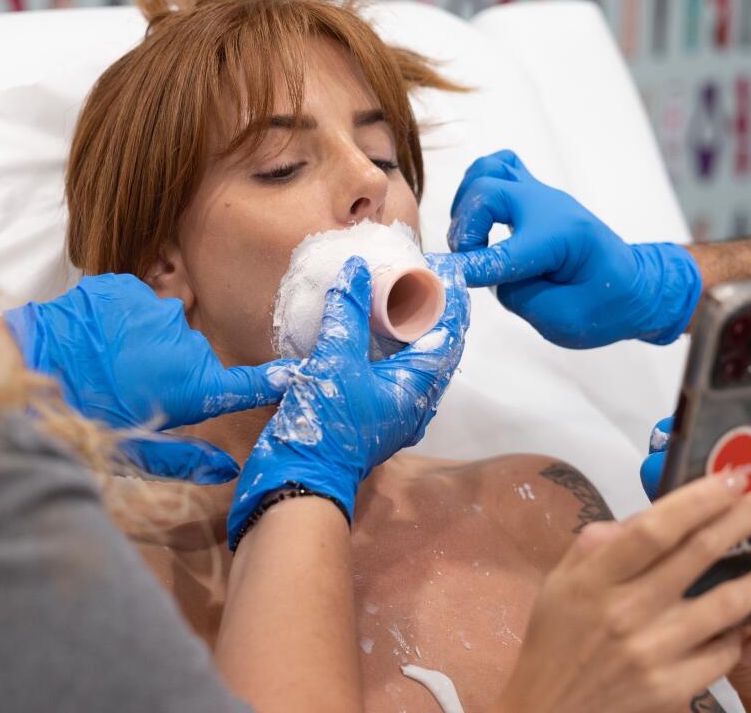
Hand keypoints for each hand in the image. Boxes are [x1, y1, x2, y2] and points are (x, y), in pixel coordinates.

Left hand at [4, 274, 293, 482]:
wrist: (22, 368)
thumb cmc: (81, 417)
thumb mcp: (135, 450)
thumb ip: (186, 459)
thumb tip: (225, 470)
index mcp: (191, 382)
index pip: (249, 381)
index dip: (274, 379)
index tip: (294, 374)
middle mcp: (182, 339)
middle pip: (192, 355)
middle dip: (173, 370)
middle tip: (136, 389)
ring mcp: (152, 307)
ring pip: (162, 327)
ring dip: (145, 343)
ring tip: (107, 364)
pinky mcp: (122, 285)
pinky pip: (134, 304)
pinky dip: (121, 319)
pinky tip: (96, 340)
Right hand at [227, 254, 468, 548]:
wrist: (300, 481)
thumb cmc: (325, 427)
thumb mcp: (335, 361)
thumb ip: (348, 314)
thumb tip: (358, 270)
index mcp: (418, 388)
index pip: (448, 334)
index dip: (450, 299)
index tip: (447, 268)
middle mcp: (414, 400)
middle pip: (436, 346)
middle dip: (434, 310)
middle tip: (426, 274)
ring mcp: (393, 408)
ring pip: (413, 359)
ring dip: (410, 327)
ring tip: (403, 293)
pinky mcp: (372, 412)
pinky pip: (390, 371)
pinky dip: (387, 345)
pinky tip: (372, 328)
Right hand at [445, 149, 700, 347]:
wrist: (637, 287)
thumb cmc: (606, 307)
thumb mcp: (567, 321)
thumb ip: (520, 298)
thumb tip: (482, 275)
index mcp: (564, 238)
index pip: (506, 252)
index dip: (473, 269)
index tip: (447, 281)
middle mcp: (550, 207)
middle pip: (488, 191)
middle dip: (466, 228)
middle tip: (467, 262)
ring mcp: (541, 196)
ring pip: (488, 170)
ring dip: (467, 203)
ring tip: (470, 239)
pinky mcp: (533, 195)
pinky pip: (499, 167)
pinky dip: (477, 187)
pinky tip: (477, 218)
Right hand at [495, 472, 750, 712]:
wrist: (550, 708)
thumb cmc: (557, 636)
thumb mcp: (562, 580)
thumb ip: (601, 542)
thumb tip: (651, 513)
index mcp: (596, 579)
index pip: (656, 529)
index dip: (699, 500)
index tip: (734, 478)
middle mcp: (627, 612)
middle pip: (699, 554)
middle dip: (748, 518)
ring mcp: (654, 653)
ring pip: (727, 606)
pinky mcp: (673, 689)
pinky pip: (724, 654)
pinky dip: (743, 634)